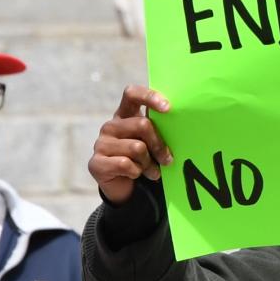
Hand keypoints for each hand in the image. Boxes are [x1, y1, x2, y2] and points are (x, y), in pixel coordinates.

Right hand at [90, 86, 172, 202]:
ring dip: (149, 163)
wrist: (125, 186)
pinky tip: (136, 174)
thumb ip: (161, 128)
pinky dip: (137, 172)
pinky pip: (125, 164)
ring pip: (137, 148)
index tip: (168, 108)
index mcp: (125, 115)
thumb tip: (183, 122)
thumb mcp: (153, 141)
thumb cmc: (145, 158)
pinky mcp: (96, 162)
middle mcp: (111, 126)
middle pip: (142, 125)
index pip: (132, 94)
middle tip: (168, 159)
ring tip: (152, 171)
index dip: (149, 97)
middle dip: (159, 144)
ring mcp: (101, 143)